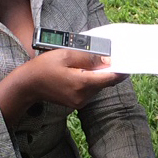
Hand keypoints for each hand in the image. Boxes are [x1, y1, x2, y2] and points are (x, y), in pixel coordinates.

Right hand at [0, 48, 125, 118]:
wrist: (28, 85)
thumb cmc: (44, 67)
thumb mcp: (66, 55)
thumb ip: (89, 57)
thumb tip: (108, 60)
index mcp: (82, 83)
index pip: (110, 78)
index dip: (121, 71)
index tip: (129, 64)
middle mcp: (83, 96)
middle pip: (105, 82)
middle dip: (108, 70)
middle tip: (110, 57)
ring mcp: (80, 101)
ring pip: (98, 86)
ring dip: (97, 75)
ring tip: (89, 63)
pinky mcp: (77, 103)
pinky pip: (90, 90)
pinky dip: (90, 80)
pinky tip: (81, 71)